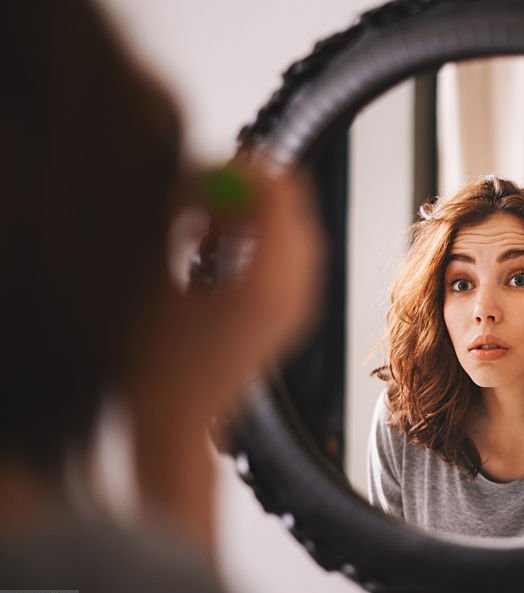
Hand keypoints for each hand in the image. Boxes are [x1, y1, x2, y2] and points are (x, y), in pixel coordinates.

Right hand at [125, 160, 325, 418]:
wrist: (175, 423)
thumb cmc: (151, 358)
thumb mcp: (151, 277)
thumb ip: (178, 216)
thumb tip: (196, 170)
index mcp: (265, 282)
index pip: (280, 192)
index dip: (242, 169)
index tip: (203, 169)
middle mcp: (297, 291)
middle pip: (292, 206)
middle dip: (247, 191)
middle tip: (197, 198)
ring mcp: (302, 303)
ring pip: (293, 229)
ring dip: (252, 216)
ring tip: (200, 235)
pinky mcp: (295, 313)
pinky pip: (291, 255)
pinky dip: (259, 242)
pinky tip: (215, 260)